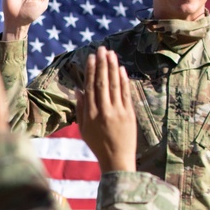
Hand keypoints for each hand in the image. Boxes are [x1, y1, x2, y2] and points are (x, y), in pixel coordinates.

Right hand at [75, 47, 136, 172]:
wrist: (117, 160)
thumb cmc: (98, 145)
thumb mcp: (84, 129)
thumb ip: (81, 109)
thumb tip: (79, 90)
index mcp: (91, 114)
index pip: (90, 87)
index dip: (91, 71)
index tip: (91, 58)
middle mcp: (104, 111)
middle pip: (102, 82)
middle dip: (102, 64)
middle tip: (102, 49)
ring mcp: (118, 112)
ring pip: (115, 85)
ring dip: (113, 68)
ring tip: (111, 54)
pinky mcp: (129, 114)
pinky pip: (126, 94)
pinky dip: (124, 81)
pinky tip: (121, 69)